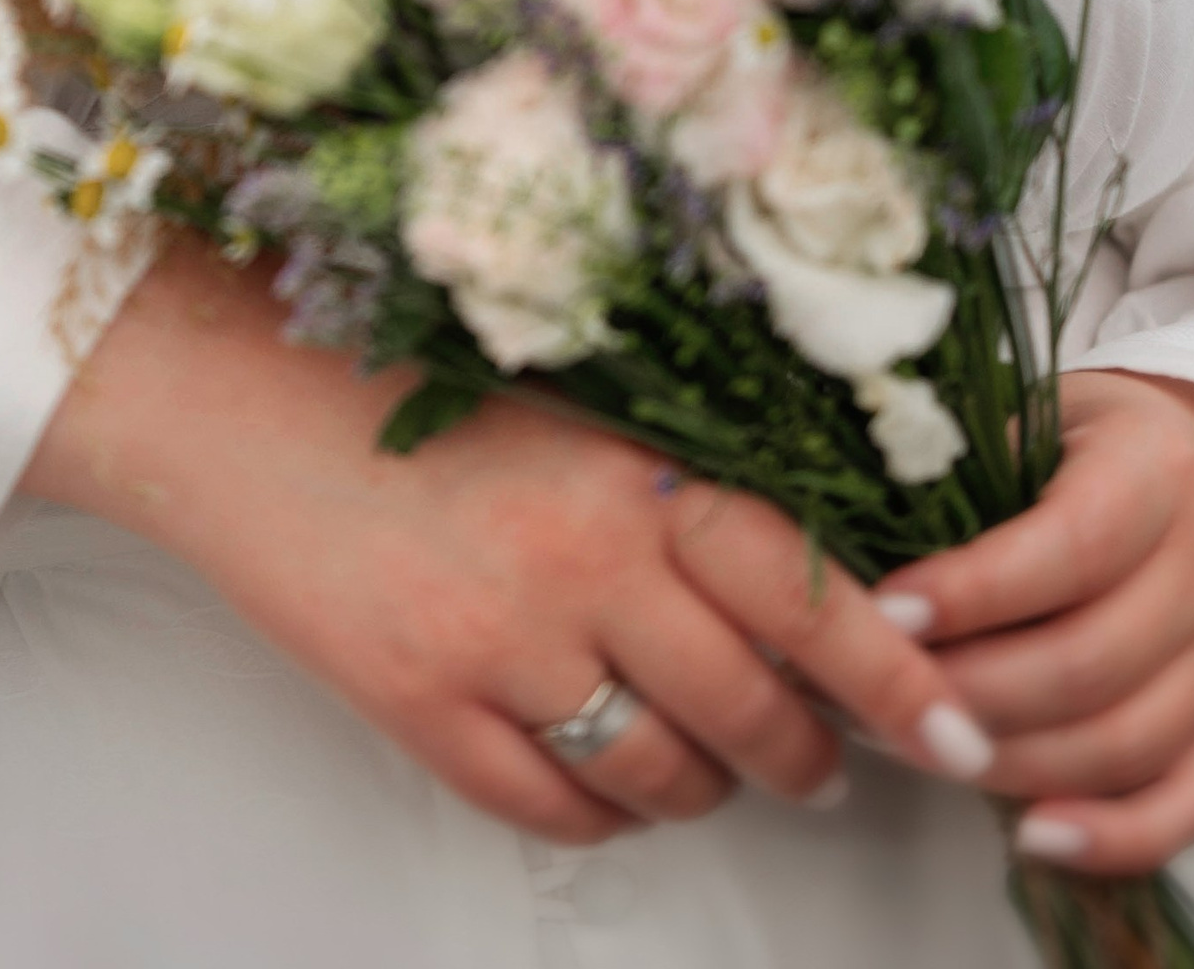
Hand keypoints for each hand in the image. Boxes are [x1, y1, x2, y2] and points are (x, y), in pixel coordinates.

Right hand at [27, 245, 991, 844]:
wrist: (231, 396)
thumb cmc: (402, 381)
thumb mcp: (567, 405)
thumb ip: (677, 481)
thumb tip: (812, 579)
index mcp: (626, 466)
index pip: (808, 589)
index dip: (901, 674)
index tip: (963, 726)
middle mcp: (575, 560)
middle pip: (751, 712)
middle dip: (811, 756)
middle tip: (826, 761)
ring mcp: (494, 644)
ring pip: (663, 779)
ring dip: (707, 789)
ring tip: (710, 765)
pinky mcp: (418, 707)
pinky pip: (553, 812)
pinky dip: (598, 812)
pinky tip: (598, 771)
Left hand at [889, 372, 1193, 875]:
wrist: (1189, 480)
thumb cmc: (1078, 449)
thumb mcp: (1030, 418)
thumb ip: (964, 462)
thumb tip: (851, 517)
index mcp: (1156, 476)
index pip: (1071, 548)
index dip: (974, 591)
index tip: (885, 611)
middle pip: (1087, 663)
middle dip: (968, 689)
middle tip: (875, 688)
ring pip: (1120, 743)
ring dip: (1006, 758)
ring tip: (912, 741)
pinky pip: (1179, 807)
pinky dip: (1108, 834)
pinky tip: (1029, 834)